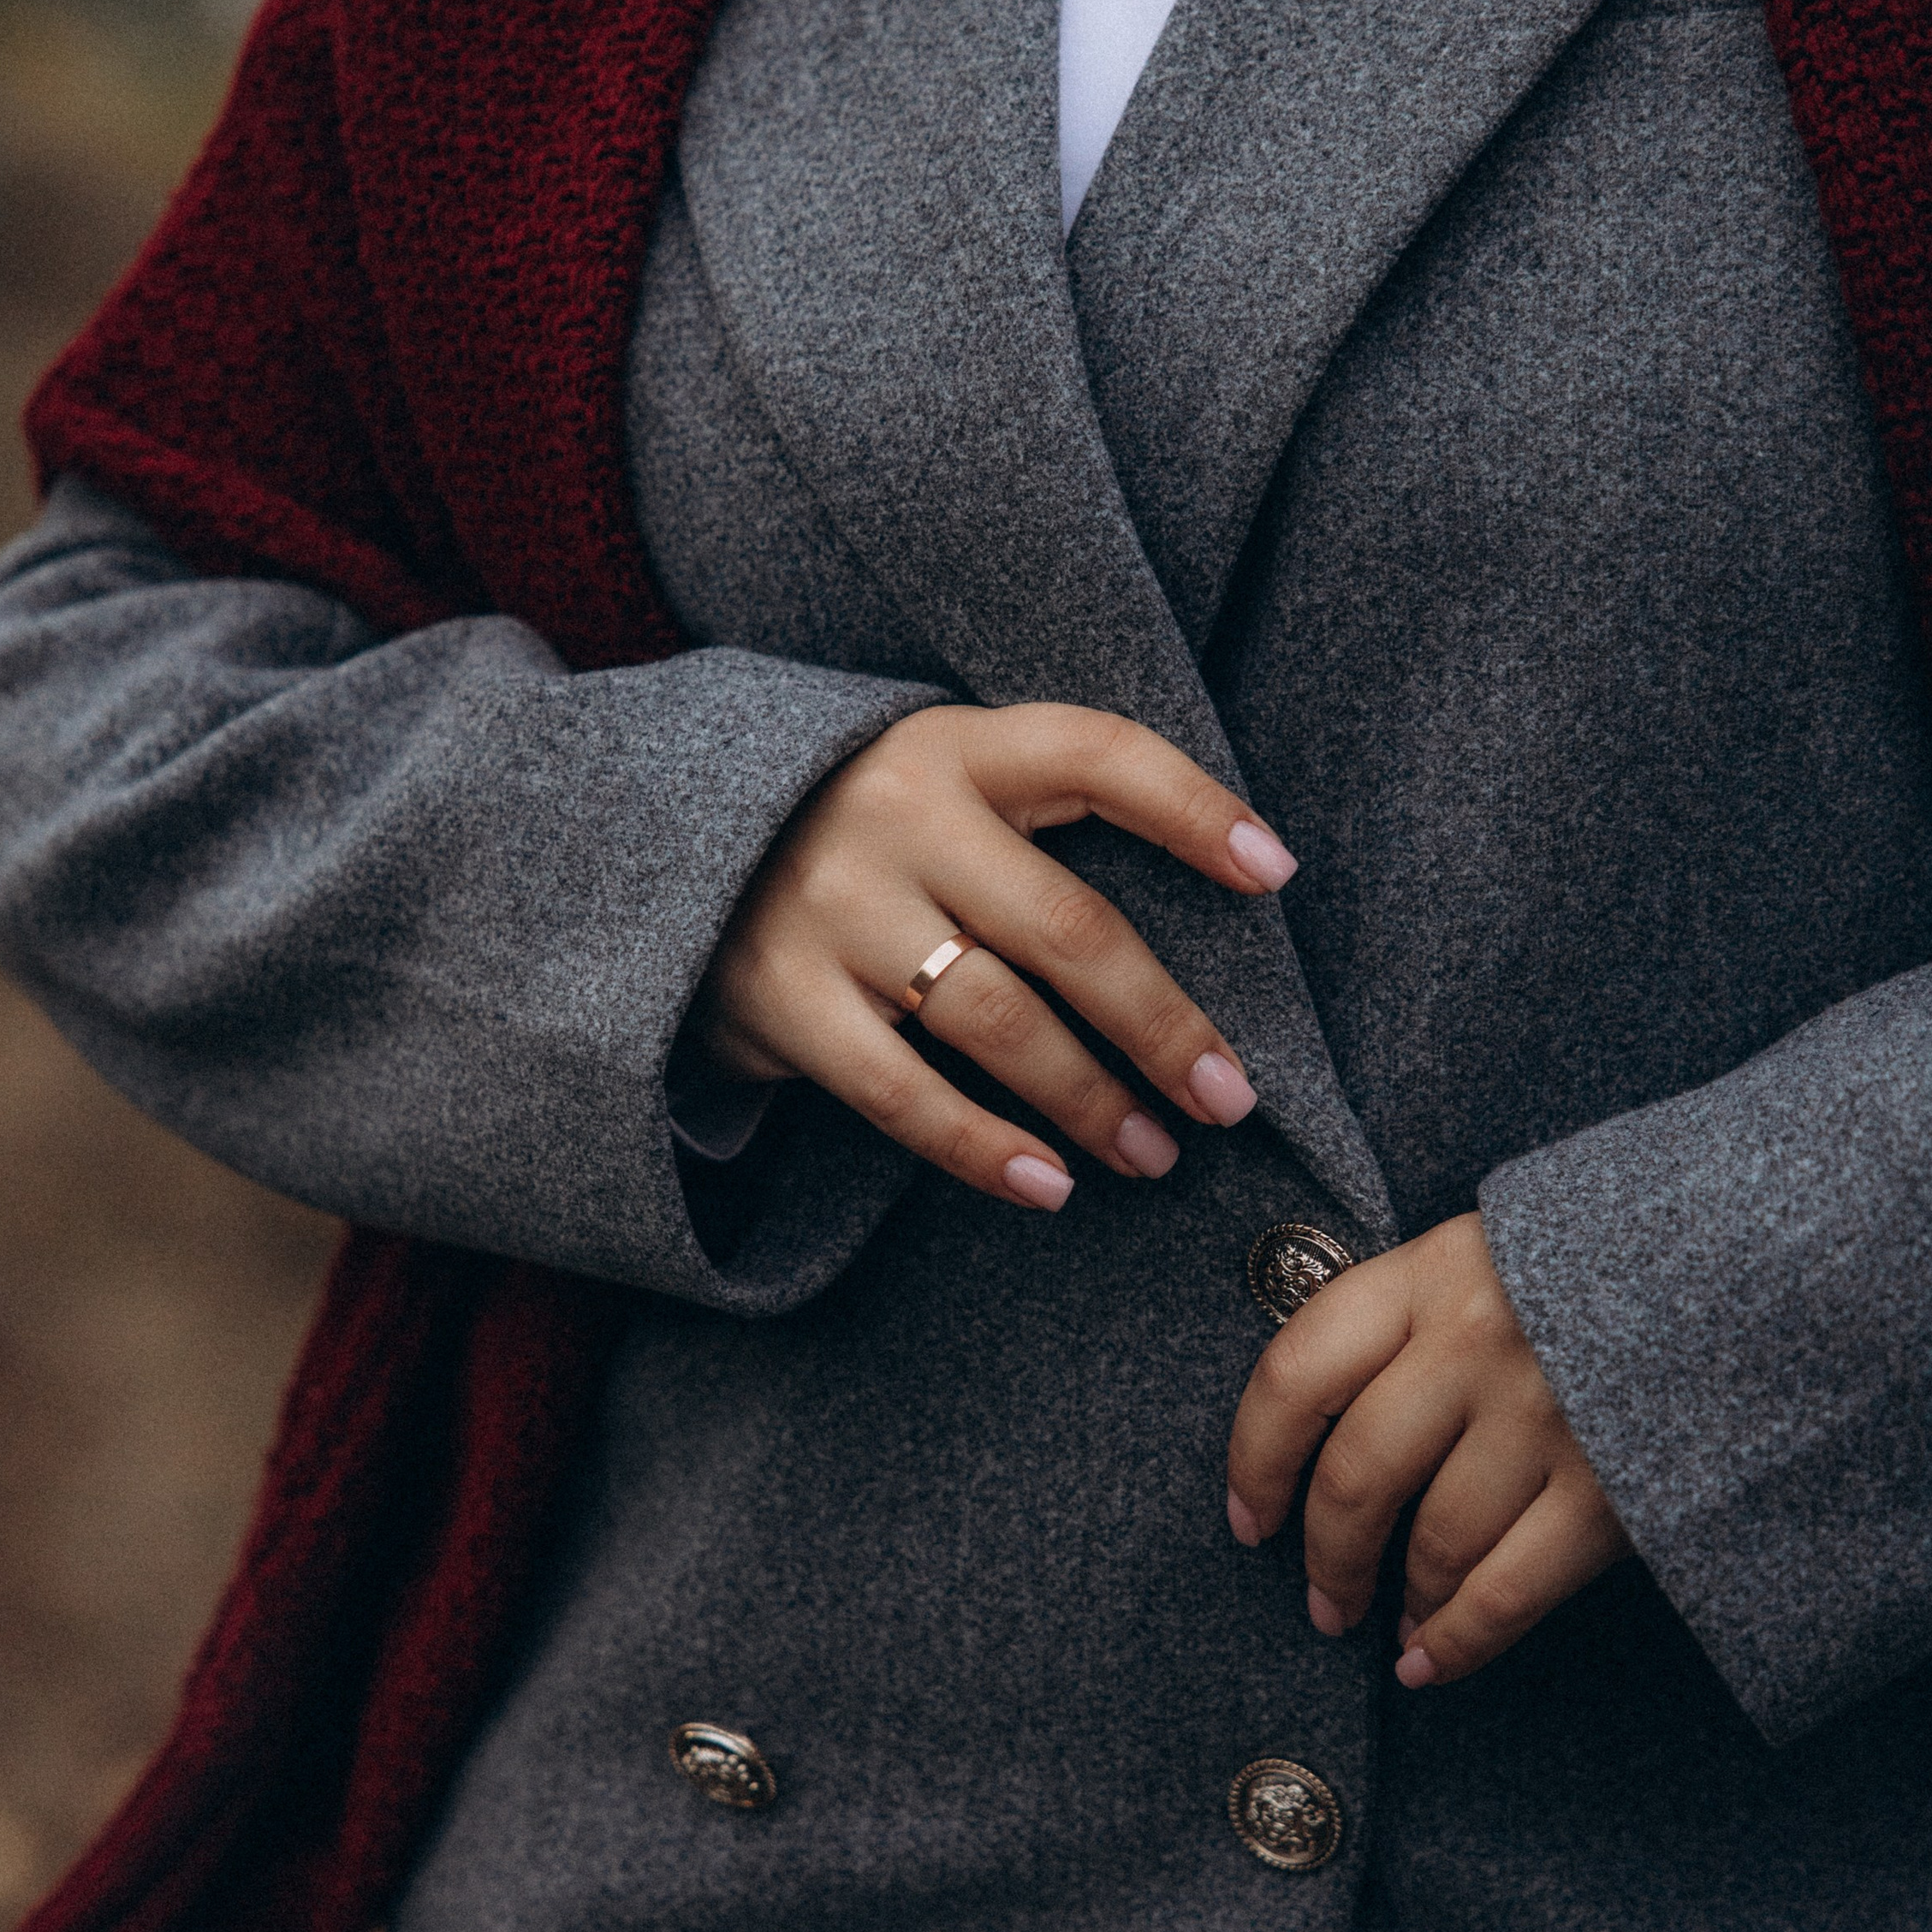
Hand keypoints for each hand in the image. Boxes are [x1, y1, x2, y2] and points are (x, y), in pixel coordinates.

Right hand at [702, 703, 1297, 1207]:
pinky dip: (984, 1148)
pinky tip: (1048, 1185)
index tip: (1275, 871)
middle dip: (1164, 1026)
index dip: (1194, 808)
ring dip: (1092, 1101)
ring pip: (999, 1021)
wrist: (656, 850)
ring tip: (1152, 1153)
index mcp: (955, 747)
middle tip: (1229, 1098)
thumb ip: (1039, 814)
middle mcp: (899, 819)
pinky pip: (903, 1094)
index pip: (1099, 753)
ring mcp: (836, 911)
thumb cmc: (854, 830)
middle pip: (1069, 928)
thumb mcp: (937, 777)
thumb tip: (1218, 899)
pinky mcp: (784, 1000)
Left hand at [1225, 1213, 1628, 1684]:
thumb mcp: (1504, 1248)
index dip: (1254, 1459)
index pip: (1297, 1372)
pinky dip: (1457, 1640)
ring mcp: (1549, 1415)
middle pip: (1356, 1475)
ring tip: (1392, 1623)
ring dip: (1400, 1600)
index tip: (1248, 1517)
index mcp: (1438, 1270)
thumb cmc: (1619, 1261)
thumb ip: (1421, 1314)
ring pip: (1431, 1540)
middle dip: (1325, 1557)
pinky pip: (1506, 1589)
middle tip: (1321, 1601)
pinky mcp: (1616, 1487)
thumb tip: (1330, 1427)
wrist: (1776, 1261)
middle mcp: (1479, 1340)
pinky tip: (1428, 1661)